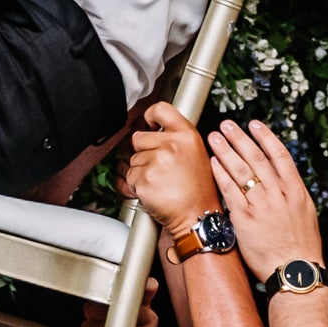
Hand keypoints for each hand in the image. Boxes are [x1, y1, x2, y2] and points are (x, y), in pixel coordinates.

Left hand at [120, 101, 218, 232]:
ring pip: (133, 159)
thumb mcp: (197, 155)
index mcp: (187, 136)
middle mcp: (171, 145)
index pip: (161, 110)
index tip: (148, 123)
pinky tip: (153, 190)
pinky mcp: (144, 178)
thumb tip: (153, 130)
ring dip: (141, 171)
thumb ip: (177, 138)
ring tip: (160, 182)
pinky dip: (136, 185)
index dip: (149, 115)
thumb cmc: (198, 191)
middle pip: (139, 137)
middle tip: (160, 167)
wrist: (197, 216)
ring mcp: (156, 162)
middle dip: (144, 152)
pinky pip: (129, 176)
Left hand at [206, 118, 319, 275]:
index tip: (254, 125)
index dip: (265, 137)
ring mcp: (260, 204)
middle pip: (256, 157)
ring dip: (226, 150)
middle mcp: (278, 193)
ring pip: (241, 169)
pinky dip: (220, 174)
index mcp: (295, 190)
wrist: (295, 270)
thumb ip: (291, 194)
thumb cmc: (301, 247)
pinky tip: (212, 163)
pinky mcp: (244, 217)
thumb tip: (281, 180)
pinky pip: (229, 190)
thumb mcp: (305, 214)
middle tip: (227, 125)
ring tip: (215, 138)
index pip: (280, 154)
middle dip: (240, 138)